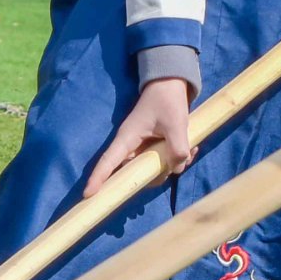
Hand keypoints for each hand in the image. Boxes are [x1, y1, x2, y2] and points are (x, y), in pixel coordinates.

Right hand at [84, 77, 192, 195]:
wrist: (171, 83)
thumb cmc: (167, 100)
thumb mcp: (175, 124)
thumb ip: (178, 149)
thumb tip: (177, 168)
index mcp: (127, 138)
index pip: (109, 161)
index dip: (98, 178)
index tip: (87, 195)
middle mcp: (132, 146)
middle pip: (135, 173)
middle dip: (157, 174)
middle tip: (177, 162)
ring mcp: (143, 147)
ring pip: (152, 169)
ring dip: (172, 165)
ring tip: (191, 149)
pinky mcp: (154, 146)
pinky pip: (162, 162)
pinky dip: (178, 158)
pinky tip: (193, 147)